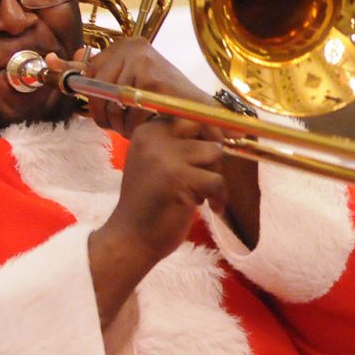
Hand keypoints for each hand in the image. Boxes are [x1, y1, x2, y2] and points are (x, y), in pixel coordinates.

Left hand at [54, 37, 209, 138]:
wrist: (196, 110)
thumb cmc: (160, 100)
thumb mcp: (122, 84)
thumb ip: (90, 73)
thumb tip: (52, 60)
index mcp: (125, 45)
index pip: (88, 67)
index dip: (80, 85)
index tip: (69, 88)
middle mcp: (133, 46)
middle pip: (96, 85)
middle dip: (102, 112)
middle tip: (113, 125)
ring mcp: (143, 59)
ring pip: (111, 100)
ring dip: (119, 121)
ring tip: (130, 126)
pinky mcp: (152, 76)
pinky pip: (128, 108)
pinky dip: (135, 123)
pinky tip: (145, 124)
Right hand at [89, 115, 227, 324]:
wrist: (131, 239)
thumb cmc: (149, 203)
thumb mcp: (158, 164)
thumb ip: (180, 146)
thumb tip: (223, 131)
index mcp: (147, 132)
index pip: (189, 116)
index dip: (208, 130)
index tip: (214, 148)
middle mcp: (154, 139)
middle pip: (204, 129)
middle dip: (213, 151)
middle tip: (208, 174)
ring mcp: (166, 157)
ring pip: (215, 153)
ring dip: (214, 175)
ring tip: (198, 194)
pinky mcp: (180, 179)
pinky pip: (218, 180)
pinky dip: (219, 197)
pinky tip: (209, 208)